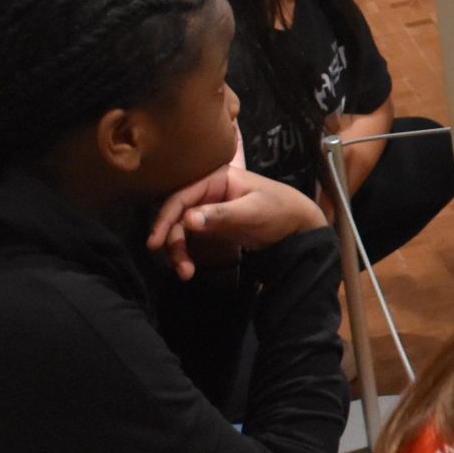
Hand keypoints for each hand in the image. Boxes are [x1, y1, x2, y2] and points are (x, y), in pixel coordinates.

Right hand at [147, 164, 327, 280]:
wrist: (299, 225)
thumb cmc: (280, 210)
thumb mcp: (253, 212)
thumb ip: (222, 215)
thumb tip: (188, 220)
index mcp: (216, 178)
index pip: (181, 197)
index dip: (165, 219)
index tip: (155, 243)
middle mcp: (207, 192)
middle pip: (177, 216)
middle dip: (173, 242)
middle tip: (179, 267)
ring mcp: (208, 209)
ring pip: (181, 230)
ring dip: (179, 252)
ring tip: (186, 274)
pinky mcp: (212, 226)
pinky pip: (191, 239)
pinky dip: (187, 254)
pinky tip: (189, 269)